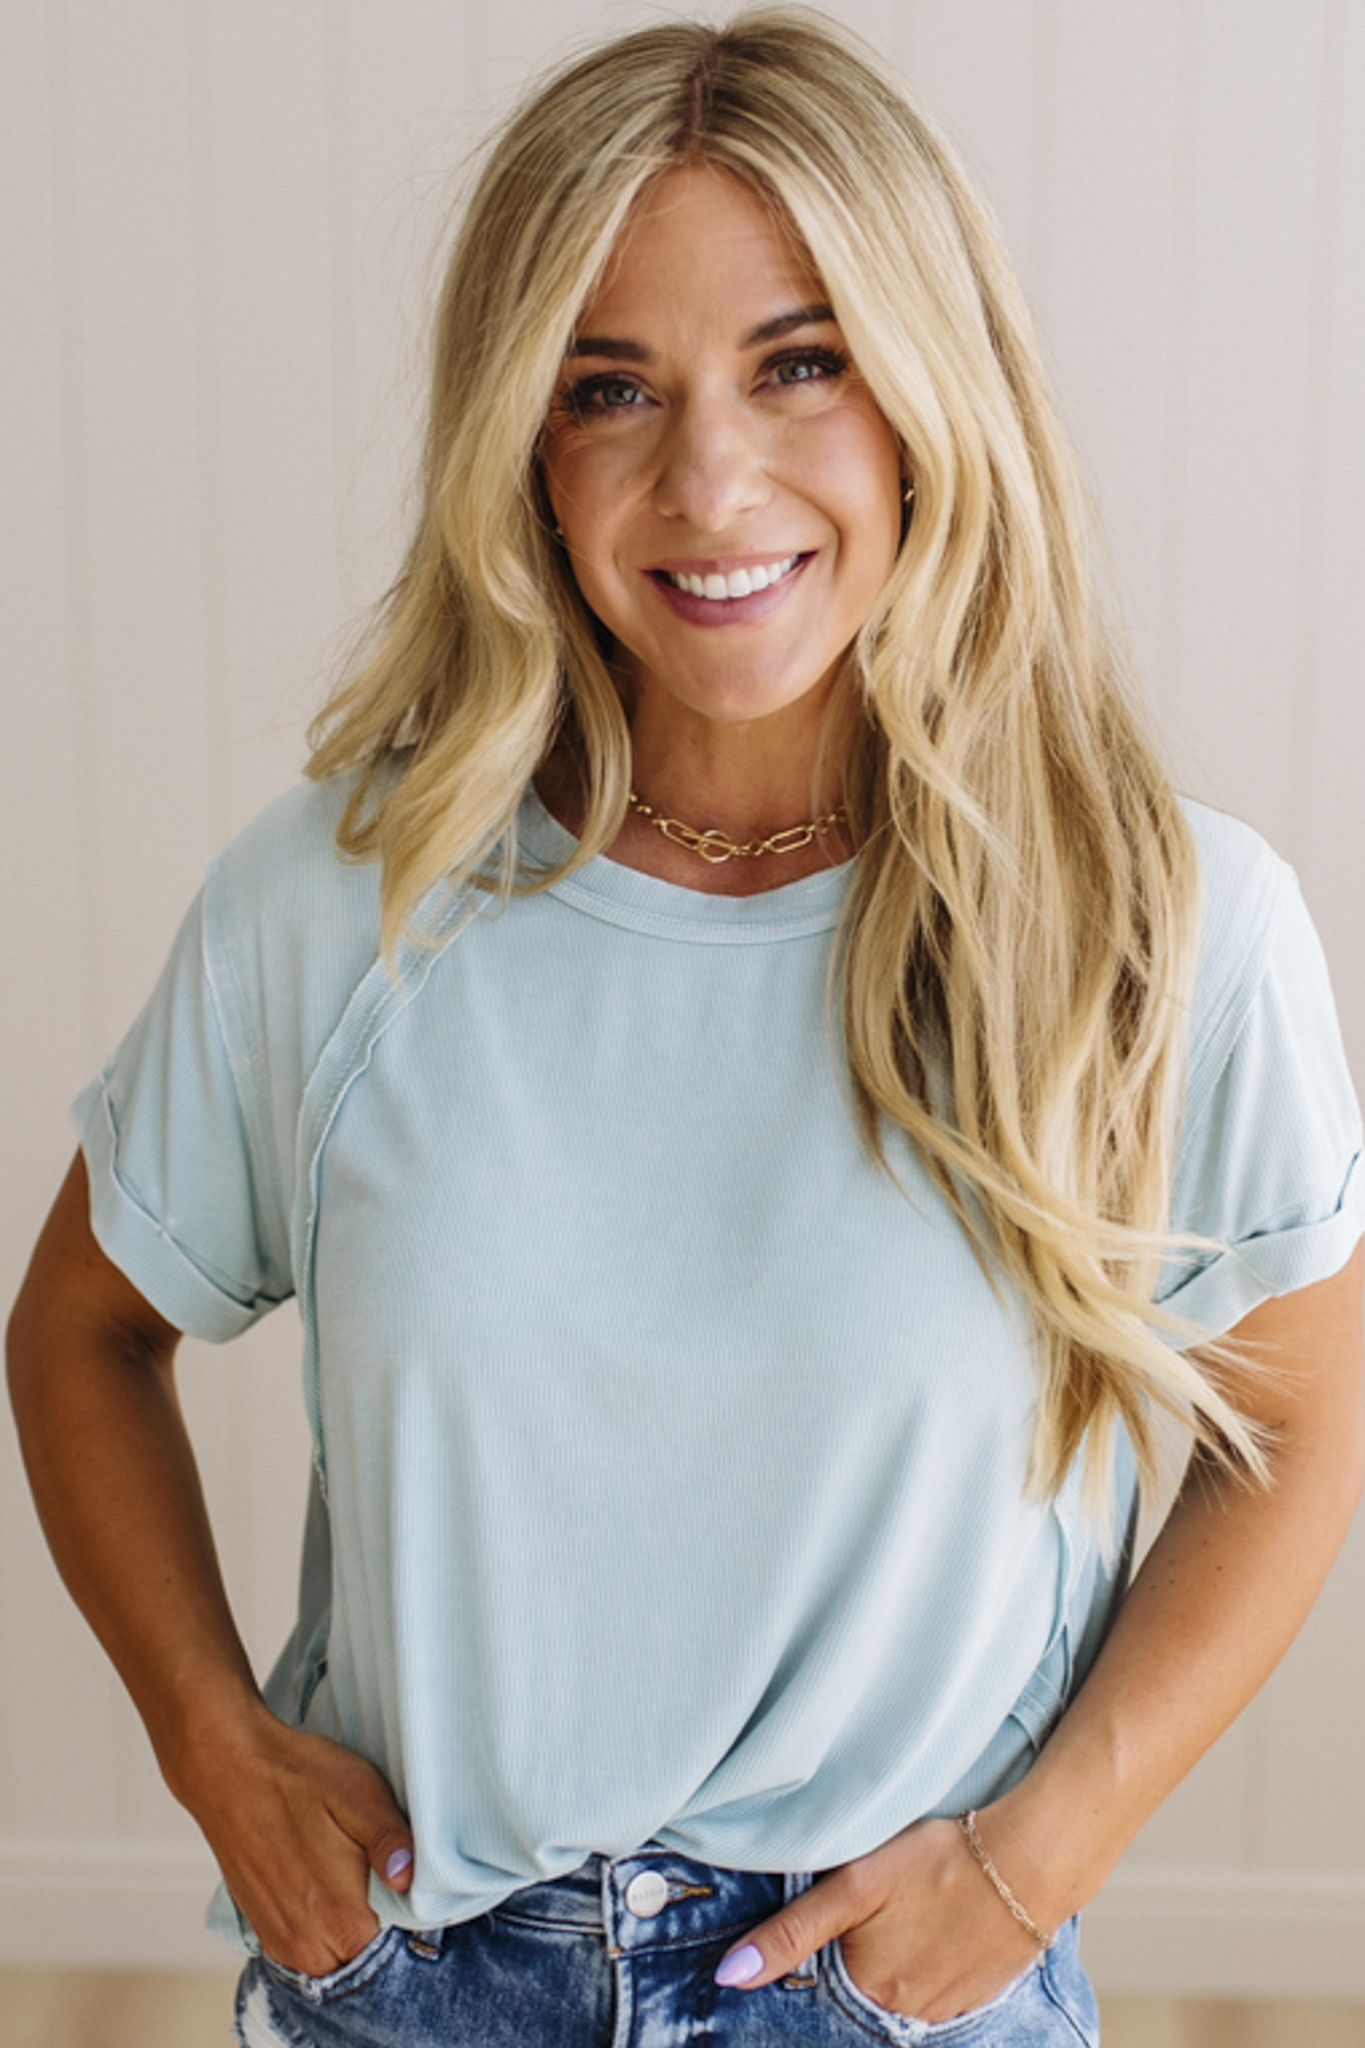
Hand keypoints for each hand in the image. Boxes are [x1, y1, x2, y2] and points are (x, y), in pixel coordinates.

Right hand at [166, 1704, 414, 1976]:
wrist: (228, 1768)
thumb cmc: (299, 1777)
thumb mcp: (361, 1794)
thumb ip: (392, 1841)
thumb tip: (410, 1878)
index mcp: (342, 1920)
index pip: (397, 1942)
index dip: (405, 1910)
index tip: (400, 1876)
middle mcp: (309, 1947)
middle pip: (365, 1953)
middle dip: (376, 1920)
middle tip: (371, 1866)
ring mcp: (281, 1943)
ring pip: (336, 1953)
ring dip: (345, 1921)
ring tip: (342, 1869)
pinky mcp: (263, 1929)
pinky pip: (308, 1944)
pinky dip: (319, 1920)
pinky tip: (318, 1877)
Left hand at [713, 1815, 1048, 2024]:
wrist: (1029, 1862)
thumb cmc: (938, 1861)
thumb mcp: (855, 1886)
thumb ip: (791, 1932)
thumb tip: (730, 1976)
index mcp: (867, 1987)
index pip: (822, 1980)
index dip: (824, 1946)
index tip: (843, 1916)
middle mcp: (902, 2011)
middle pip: (862, 1986)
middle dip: (861, 1952)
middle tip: (885, 1905)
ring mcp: (944, 2008)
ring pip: (899, 1988)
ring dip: (897, 1957)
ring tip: (913, 1910)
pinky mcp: (977, 1995)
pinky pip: (936, 1988)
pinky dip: (930, 1961)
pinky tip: (939, 1924)